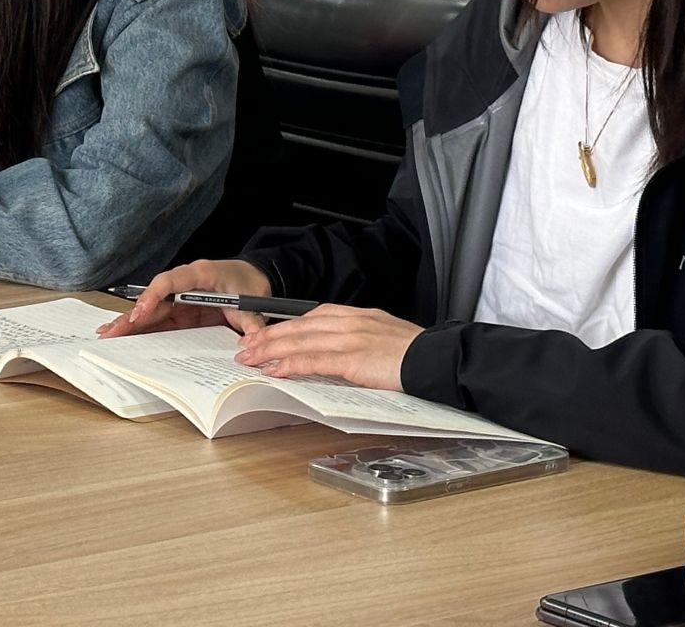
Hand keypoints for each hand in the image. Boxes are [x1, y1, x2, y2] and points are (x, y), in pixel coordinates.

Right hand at [98, 259, 275, 337]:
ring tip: (109, 335)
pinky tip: (126, 337)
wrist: (252, 278)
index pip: (171, 282)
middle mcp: (185, 285)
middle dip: (133, 315)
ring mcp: (181, 299)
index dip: (153, 296)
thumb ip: (252, 323)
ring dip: (131, 324)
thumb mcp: (254, 303)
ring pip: (152, 311)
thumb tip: (251, 343)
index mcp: (201, 274)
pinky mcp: (181, 312)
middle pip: (154, 299)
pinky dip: (143, 329)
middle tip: (112, 331)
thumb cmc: (249, 283)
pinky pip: (160, 320)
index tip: (140, 312)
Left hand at [232, 304, 422, 389]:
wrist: (437, 358)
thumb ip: (360, 338)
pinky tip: (274, 370)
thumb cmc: (417, 353)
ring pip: (299, 341)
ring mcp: (349, 338)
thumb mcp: (384, 336)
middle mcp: (349, 322)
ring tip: (251, 358)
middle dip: (269, 336)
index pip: (311, 316)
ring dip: (270, 350)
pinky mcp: (352, 358)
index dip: (285, 326)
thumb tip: (341, 352)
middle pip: (299, 326)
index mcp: (357, 315)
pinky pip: (313, 360)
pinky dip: (290, 364)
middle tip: (247, 346)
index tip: (266, 333)